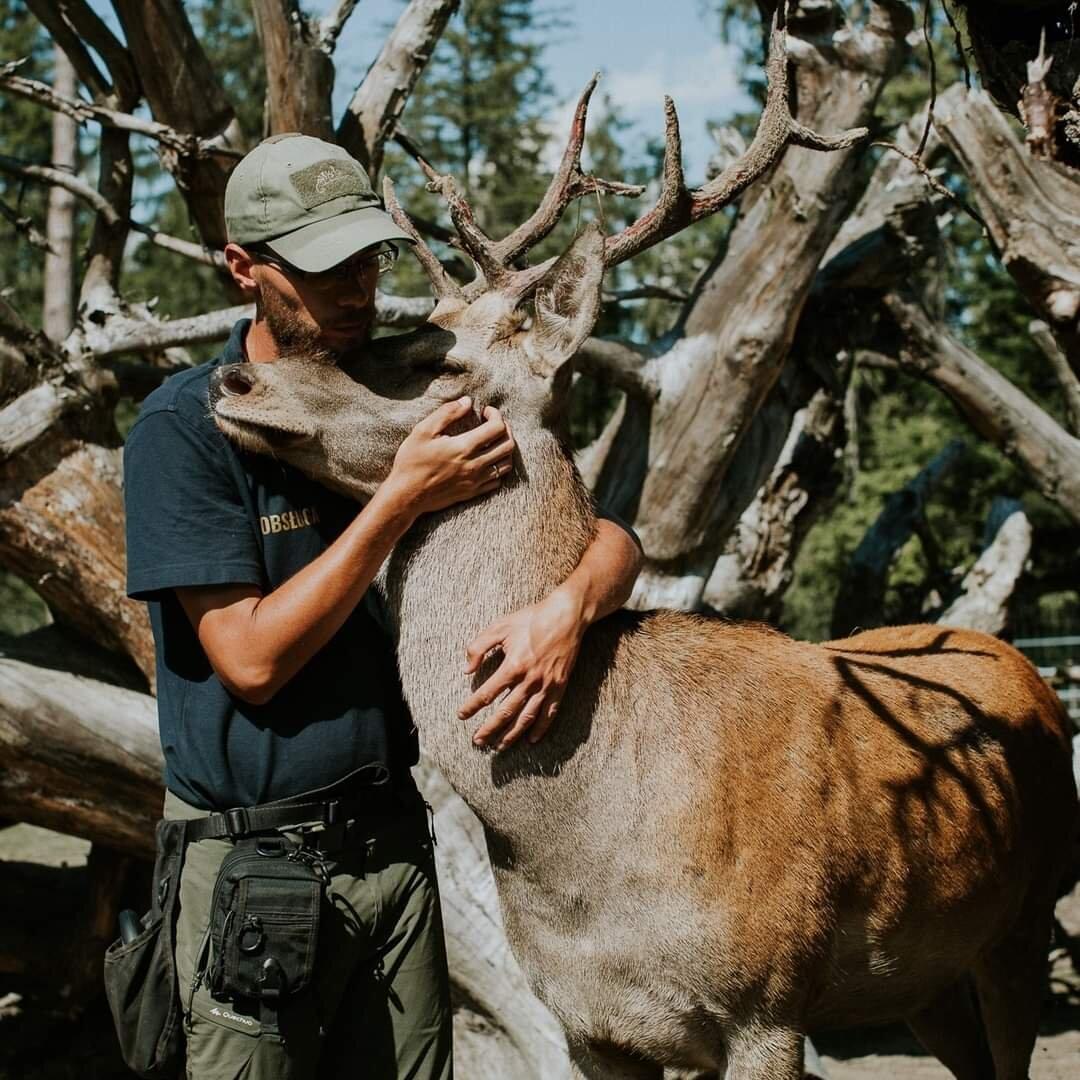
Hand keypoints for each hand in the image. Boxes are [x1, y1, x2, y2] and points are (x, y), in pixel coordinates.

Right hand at [385, 398, 514, 514]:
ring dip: (505, 449)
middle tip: (493, 423)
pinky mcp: (473, 492)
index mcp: (464, 447)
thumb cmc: (411, 461)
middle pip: (508, 445)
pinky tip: (487, 460)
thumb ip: (447, 413)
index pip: (497, 428)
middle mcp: (475, 465)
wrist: (406, 495)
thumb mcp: (423, 431)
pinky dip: (498, 468)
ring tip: (493, 441)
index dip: (496, 415)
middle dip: (505, 429)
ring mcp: (475, 481)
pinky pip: (498, 481)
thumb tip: (467, 401)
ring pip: (507, 464)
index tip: (486, 411)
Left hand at [459, 587, 586, 749]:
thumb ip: (479, 647)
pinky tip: (532, 739)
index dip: (472, 706)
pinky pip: (550, 713)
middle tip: (478, 740)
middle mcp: (529, 680)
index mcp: (512, 666)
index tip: (462, 715)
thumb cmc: (531, 619)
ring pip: (527, 717)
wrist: (566, 616)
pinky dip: (541, 728)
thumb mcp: (500, 627)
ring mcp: (546, 686)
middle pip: (505, 712)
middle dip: (490, 729)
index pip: (487, 694)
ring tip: (500, 746)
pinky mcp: (559, 686)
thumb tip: (467, 669)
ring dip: (512, 734)